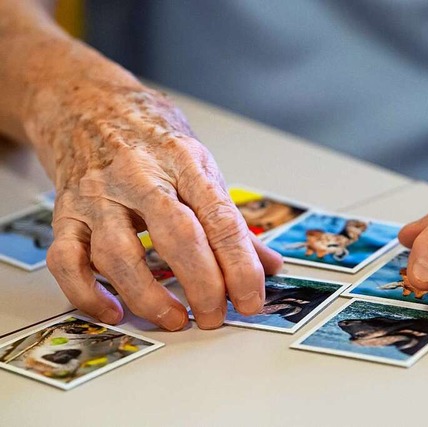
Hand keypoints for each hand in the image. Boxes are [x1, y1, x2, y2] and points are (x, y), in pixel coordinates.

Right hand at [31, 80, 281, 330]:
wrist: (84, 103)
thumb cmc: (149, 136)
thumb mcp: (198, 164)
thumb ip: (230, 217)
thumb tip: (269, 264)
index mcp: (184, 162)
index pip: (221, 220)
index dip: (241, 266)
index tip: (251, 300)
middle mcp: (140, 176)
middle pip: (177, 237)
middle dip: (203, 285)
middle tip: (216, 317)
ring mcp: (98, 195)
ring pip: (119, 254)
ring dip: (149, 296)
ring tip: (175, 319)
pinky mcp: (65, 213)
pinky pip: (67, 261)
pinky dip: (87, 294)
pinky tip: (114, 311)